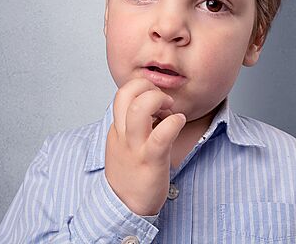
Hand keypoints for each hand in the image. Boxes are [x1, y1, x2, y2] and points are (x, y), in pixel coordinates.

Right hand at [104, 78, 186, 215]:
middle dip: (147, 87)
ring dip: (158, 100)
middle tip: (165, 101)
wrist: (125, 209)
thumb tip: (155, 107)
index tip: (156, 99)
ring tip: (170, 110)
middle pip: (125, 93)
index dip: (141, 88)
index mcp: (116, 129)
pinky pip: (161, 134)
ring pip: (139, 109)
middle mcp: (122, 134)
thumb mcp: (125, 145)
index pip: (122, 93)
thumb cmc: (131, 176)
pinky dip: (174, 122)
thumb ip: (134, 125)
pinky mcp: (151, 160)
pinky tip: (179, 123)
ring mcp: (135, 147)